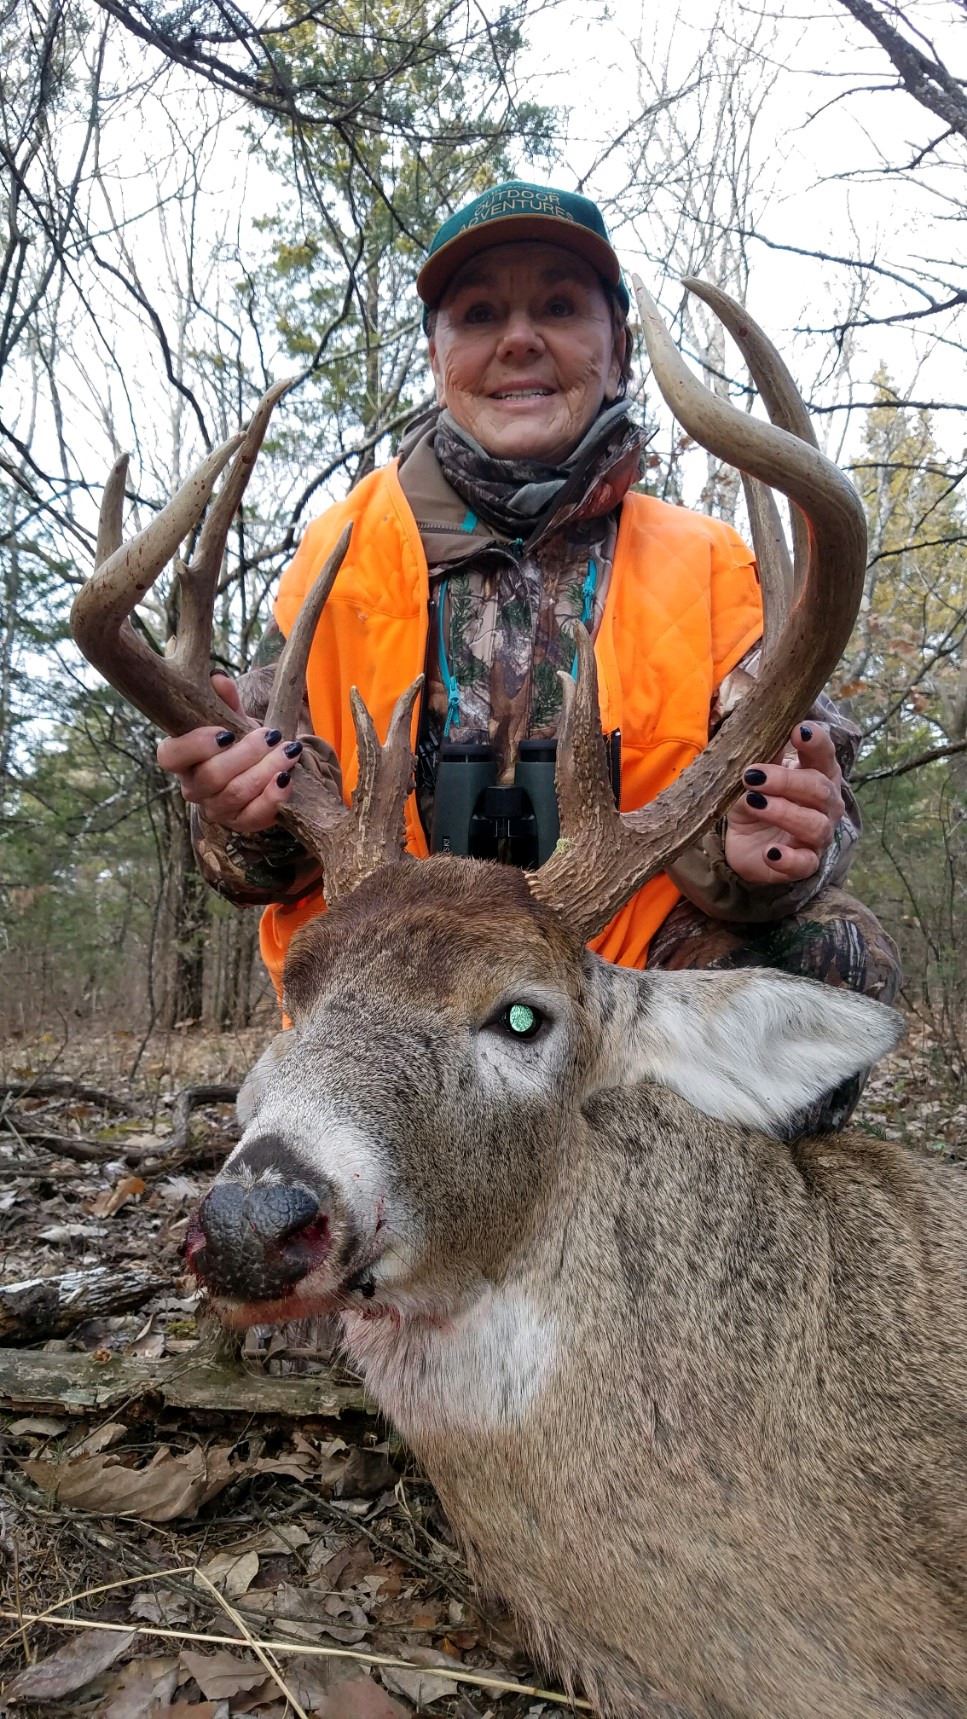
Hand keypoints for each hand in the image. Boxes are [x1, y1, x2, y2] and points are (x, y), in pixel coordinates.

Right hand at [156, 673, 301, 833]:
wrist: (260, 766)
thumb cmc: (238, 740)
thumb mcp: (232, 717)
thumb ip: (225, 701)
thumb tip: (218, 680)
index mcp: (182, 758)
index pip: (170, 757)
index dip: (195, 746)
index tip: (226, 733)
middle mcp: (193, 787)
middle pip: (211, 776)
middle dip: (245, 754)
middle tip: (271, 736)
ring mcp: (215, 808)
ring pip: (236, 794)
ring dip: (266, 770)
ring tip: (289, 751)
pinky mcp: (240, 823)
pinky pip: (254, 816)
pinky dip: (273, 798)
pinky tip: (287, 779)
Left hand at [724, 722, 843, 885]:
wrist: (743, 844)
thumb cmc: (756, 801)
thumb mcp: (753, 776)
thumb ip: (763, 755)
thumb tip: (763, 727)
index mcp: (818, 775)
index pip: (824, 755)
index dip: (815, 743)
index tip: (797, 731)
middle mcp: (826, 805)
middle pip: (819, 789)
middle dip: (786, 781)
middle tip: (753, 776)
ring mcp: (818, 836)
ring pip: (815, 825)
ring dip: (784, 813)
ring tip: (755, 804)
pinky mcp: (804, 864)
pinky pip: (805, 864)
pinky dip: (788, 859)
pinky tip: (771, 852)